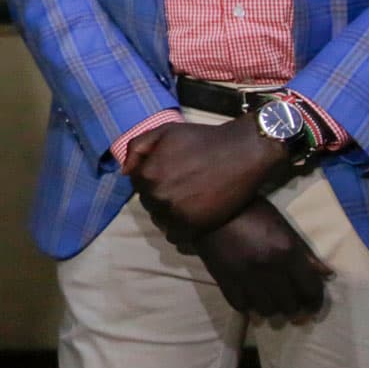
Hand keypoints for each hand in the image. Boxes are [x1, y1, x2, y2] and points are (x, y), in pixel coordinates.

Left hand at [124, 117, 285, 248]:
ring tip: (188, 200)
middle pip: (148, 202)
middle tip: (181, 186)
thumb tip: (124, 172)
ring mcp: (176, 213)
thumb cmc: (204, 139)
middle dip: (160, 194)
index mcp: (147, 174)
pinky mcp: (196, 227)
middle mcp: (158, 195)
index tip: (168, 174)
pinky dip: (179, 228)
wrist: (243, 153)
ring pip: (160, 219)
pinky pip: (175, 235)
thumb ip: (137, 148)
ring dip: (169, 212)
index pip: (137, 184)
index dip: (152, 178)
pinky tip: (192, 215)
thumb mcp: (165, 132)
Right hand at [194, 199, 330, 318]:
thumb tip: (327, 273)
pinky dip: (248, 308)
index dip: (315, 301)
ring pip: (267, 310)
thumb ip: (304, 252)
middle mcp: (268, 267)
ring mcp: (245, 275)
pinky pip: (241, 306)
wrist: (209, 206)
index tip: (312, 305)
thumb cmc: (251, 211)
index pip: (310, 289)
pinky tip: (251, 302)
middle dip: (294, 308)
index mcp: (287, 251)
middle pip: (290, 305)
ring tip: (272, 305)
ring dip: (272, 310)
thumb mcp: (282, 225)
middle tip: (292, 306)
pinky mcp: (224, 279)